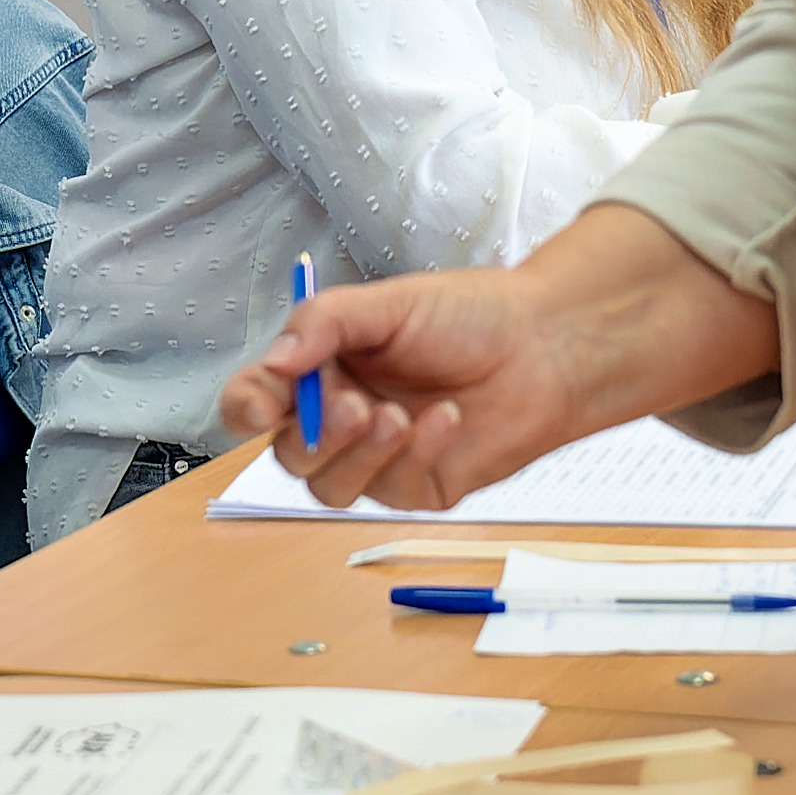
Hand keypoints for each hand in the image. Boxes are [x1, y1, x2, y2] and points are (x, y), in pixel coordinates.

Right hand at [222, 264, 595, 512]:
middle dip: (315, 435)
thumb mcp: (388, 303)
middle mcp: (341, 418)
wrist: (547, 345)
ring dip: (358, 456)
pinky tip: (446, 420)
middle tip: (353, 405)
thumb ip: (324, 324)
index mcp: (321, 369)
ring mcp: (378, 459)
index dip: (247, 408)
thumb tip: (276, 360)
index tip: (261, 405)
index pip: (257, 400)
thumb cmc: (471, 316)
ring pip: (331, 488)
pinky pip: (393, 491)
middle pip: (290, 453)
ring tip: (397, 416)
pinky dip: (416, 453)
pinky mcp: (419, 487)